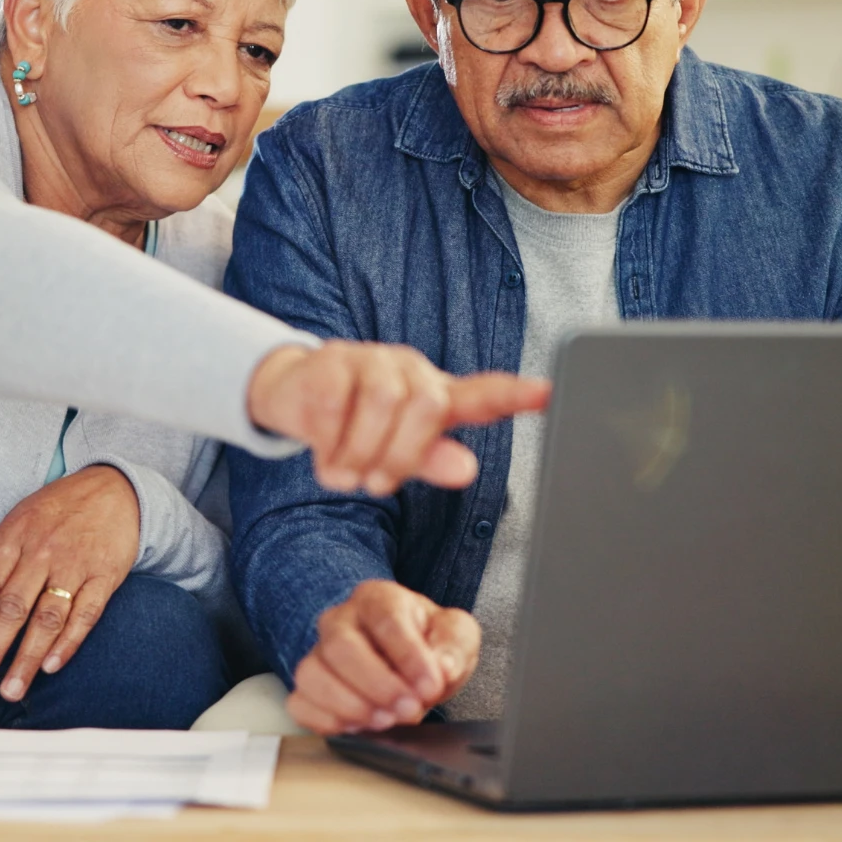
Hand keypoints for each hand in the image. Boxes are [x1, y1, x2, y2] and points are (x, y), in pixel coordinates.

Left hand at [0, 464, 139, 700]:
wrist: (115, 490)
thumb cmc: (56, 510)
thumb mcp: (14, 522)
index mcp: (15, 538)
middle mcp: (44, 553)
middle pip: (14, 606)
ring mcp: (76, 567)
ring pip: (49, 617)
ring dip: (28, 657)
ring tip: (10, 690)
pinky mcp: (105, 578)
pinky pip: (87, 614)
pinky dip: (69, 642)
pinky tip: (52, 666)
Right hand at [247, 342, 549, 494]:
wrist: (293, 396)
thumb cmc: (357, 426)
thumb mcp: (396, 452)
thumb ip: (431, 459)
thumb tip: (467, 468)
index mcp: (436, 394)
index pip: (484, 393)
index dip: (515, 395)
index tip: (548, 393)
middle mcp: (410, 370)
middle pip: (427, 405)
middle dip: (401, 455)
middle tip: (376, 483)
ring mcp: (371, 359)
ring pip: (383, 402)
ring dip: (361, 452)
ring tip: (346, 474)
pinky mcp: (331, 360)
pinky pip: (337, 404)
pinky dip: (330, 442)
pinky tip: (325, 455)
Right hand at [286, 580, 479, 735]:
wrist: (408, 661)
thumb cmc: (428, 643)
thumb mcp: (456, 635)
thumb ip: (454, 645)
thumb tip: (442, 667)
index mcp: (378, 598)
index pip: (385, 619)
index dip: (408, 655)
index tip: (431, 686)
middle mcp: (340, 620)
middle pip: (341, 646)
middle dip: (377, 684)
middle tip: (409, 709)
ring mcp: (319, 654)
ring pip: (312, 675)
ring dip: (350, 705)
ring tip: (385, 721)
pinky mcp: (309, 688)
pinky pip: (299, 704)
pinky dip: (325, 721)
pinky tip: (357, 728)